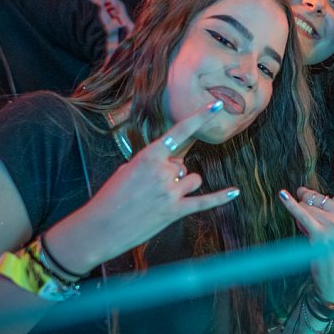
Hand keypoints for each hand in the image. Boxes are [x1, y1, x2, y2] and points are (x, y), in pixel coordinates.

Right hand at [47, 101, 240, 272]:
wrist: (99, 227)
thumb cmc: (110, 197)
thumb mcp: (127, 170)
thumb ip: (152, 164)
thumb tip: (173, 168)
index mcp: (148, 156)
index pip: (180, 132)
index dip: (200, 117)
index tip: (216, 105)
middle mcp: (162, 171)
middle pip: (182, 164)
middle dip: (171, 173)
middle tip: (148, 188)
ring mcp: (170, 192)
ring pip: (193, 179)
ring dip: (183, 186)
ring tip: (160, 198)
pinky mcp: (175, 211)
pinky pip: (204, 202)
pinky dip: (220, 197)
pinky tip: (235, 191)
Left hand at [278, 135, 333, 303]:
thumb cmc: (329, 246)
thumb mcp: (331, 221)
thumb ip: (318, 202)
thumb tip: (298, 192)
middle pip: (311, 194)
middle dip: (304, 207)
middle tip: (316, 229)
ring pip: (304, 205)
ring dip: (299, 218)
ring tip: (312, 237)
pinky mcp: (322, 232)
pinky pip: (301, 214)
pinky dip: (290, 205)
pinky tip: (282, 195)